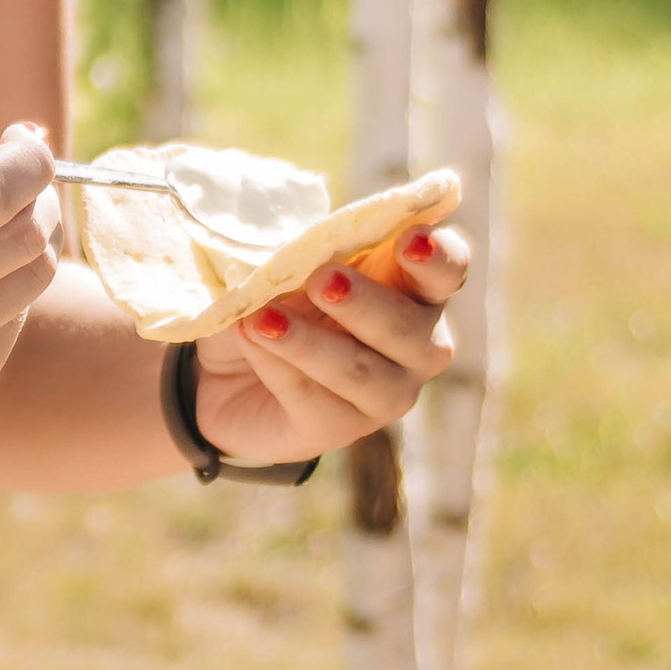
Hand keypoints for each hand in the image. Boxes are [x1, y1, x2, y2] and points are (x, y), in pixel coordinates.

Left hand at [191, 219, 468, 467]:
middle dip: (367, 303)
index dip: (439, 258)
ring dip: (313, 343)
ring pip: (362, 372)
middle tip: (323, 280)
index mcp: (413, 290)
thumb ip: (305, 253)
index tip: (410, 240)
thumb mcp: (287, 266)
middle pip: (412, 329)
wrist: (222, 373)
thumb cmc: (274, 300)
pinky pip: (314, 399)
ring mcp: (385, 394)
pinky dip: (278, 365)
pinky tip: (249, 338)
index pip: (448, 272)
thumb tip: (299, 249)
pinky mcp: (339, 429)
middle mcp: (415, 347)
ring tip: (263, 319)